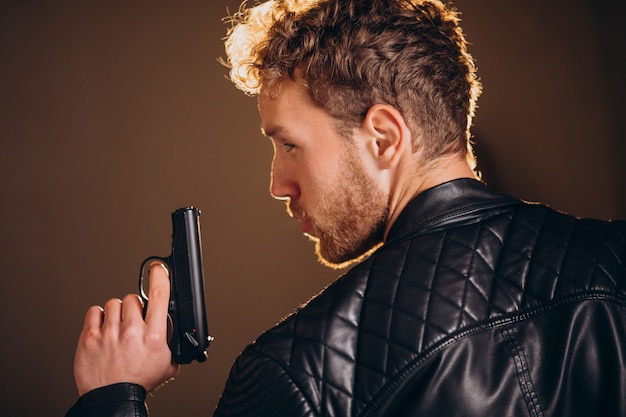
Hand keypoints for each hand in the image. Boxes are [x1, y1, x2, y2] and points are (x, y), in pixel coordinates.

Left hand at [73, 263, 179, 395]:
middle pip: (133, 298)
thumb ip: (173, 347)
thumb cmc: (137, 383)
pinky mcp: (90, 336)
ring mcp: (109, 333)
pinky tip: (103, 328)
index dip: (159, 276)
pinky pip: (94, 311)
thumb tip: (180, 337)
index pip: (159, 295)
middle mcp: (132, 331)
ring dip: (116, 312)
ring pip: (113, 303)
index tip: (158, 269)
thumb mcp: (165, 365)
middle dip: (134, 307)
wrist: (112, 399)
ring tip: (117, 327)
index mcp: (153, 336)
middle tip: (133, 321)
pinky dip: (98, 317)